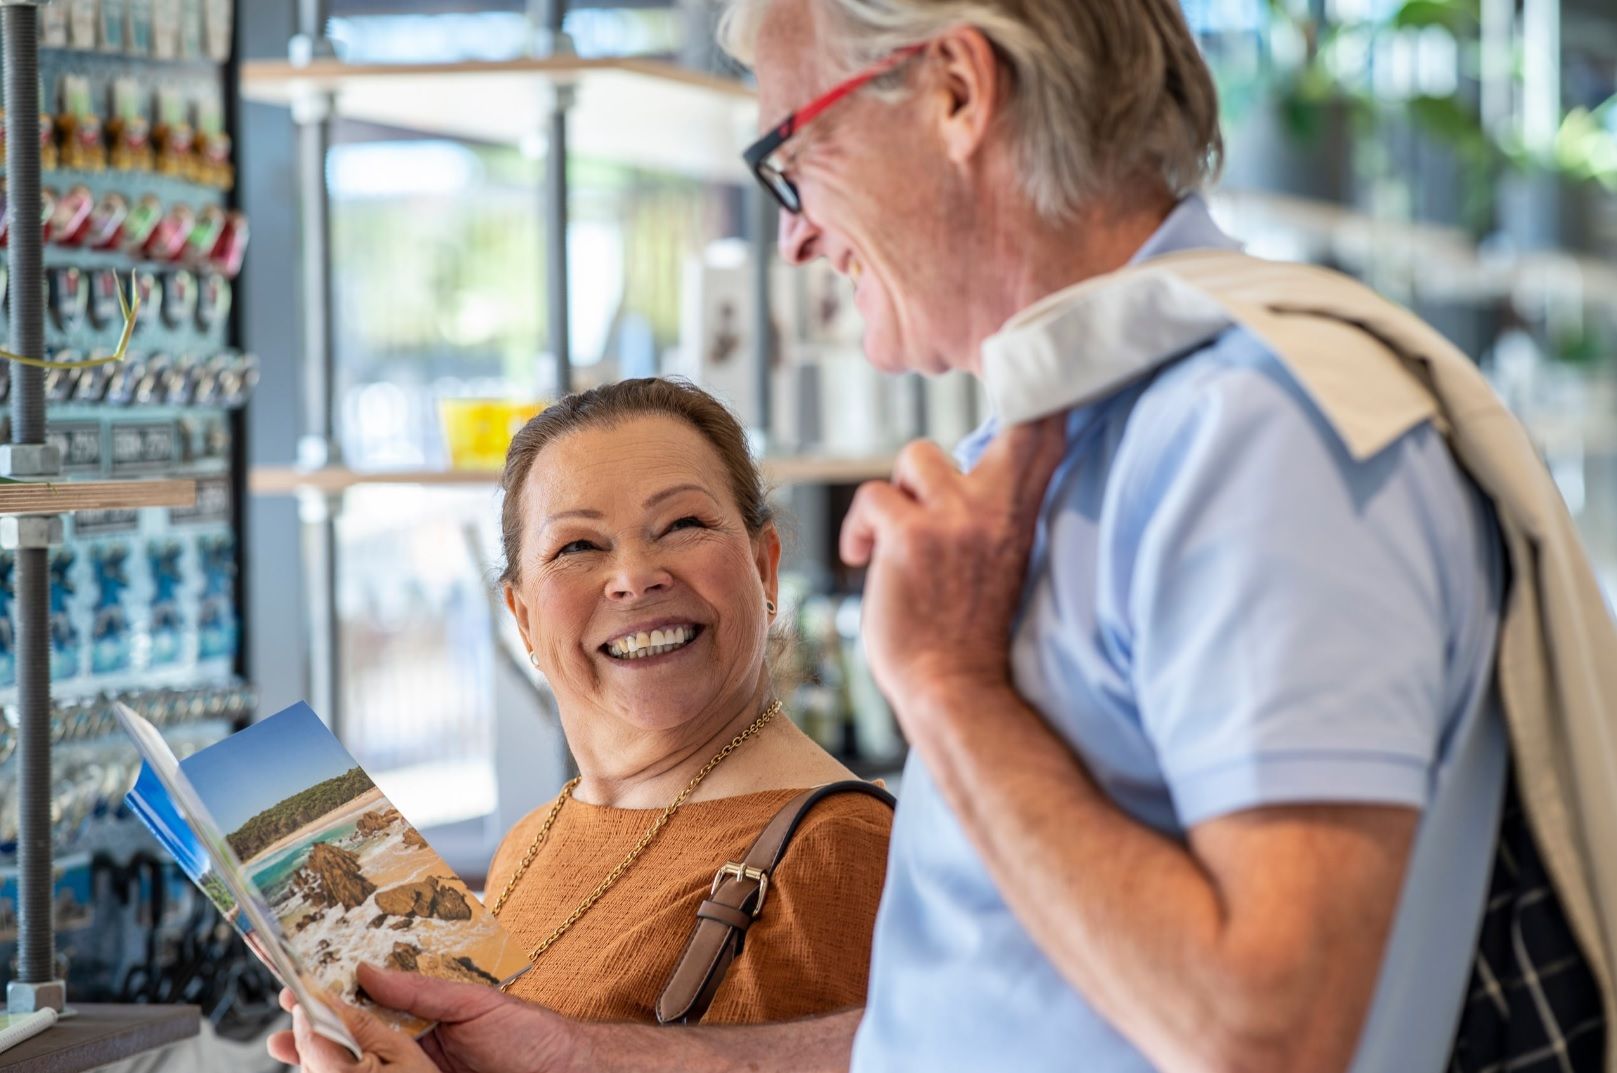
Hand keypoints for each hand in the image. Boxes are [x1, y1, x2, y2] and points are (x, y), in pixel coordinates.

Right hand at [270, 963, 577, 1072]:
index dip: (332, 991)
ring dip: (318, 1058)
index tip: (296, 982)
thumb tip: (365, 968)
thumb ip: (420, 987)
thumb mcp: (475, 1002)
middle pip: (351, 1036)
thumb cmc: (532, 1035)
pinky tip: (322, 1071)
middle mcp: (413, 1046)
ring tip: (287, 1046)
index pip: (369, 999)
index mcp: (425, 1015)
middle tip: (281, 1018)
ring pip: (356, 1067)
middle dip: (311, 1029)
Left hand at [840, 416, 1067, 718]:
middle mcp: (999, 508)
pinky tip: (862, 560)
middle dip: (1009, 396)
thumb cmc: (967, 632)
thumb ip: (990, 511)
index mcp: (1024, 515)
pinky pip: (871, 498)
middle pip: (1019, 422)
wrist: (954, 692)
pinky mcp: (911, 537)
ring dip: (901, 492)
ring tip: (895, 537)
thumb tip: (959, 466)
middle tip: (988, 396)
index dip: (1047, 388)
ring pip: (917, 455)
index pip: (1049, 433)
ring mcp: (957, 519)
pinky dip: (860, 529)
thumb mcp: (999, 561)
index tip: (1040, 353)